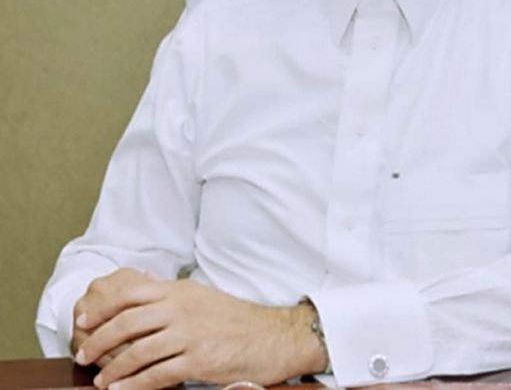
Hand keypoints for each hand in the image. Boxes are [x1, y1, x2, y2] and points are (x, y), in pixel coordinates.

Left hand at [74, 270, 325, 389]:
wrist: (271, 336)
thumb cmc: (237, 319)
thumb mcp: (203, 296)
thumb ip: (174, 293)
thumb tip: (146, 285)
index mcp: (181, 290)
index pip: (131, 293)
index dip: (103, 307)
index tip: (84, 320)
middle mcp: (182, 308)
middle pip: (127, 321)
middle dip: (99, 339)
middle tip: (84, 353)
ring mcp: (190, 334)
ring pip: (138, 351)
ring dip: (113, 369)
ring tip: (100, 380)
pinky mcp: (199, 361)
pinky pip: (157, 375)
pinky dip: (134, 385)